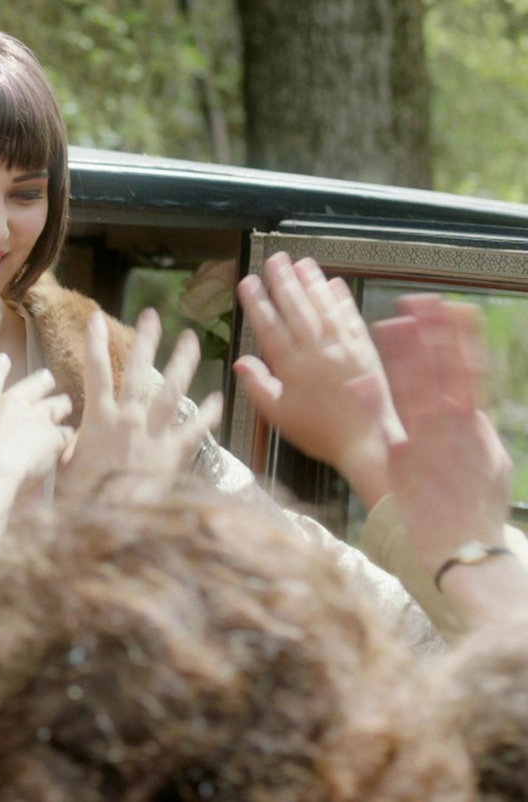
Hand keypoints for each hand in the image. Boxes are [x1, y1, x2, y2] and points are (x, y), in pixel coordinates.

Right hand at [0, 353, 72, 494]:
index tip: (4, 358)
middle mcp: (11, 404)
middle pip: (32, 385)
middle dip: (41, 380)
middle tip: (47, 377)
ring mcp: (35, 418)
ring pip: (55, 405)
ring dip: (60, 404)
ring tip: (65, 404)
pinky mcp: (52, 436)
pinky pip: (64, 433)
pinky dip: (65, 435)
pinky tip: (68, 438)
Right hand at [57, 308, 221, 501]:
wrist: (113, 523)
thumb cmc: (82, 496)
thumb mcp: (65, 466)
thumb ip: (69, 444)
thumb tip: (67, 434)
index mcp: (98, 419)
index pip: (95, 372)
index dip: (95, 342)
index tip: (96, 318)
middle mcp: (128, 420)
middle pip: (137, 372)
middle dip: (145, 341)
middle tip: (153, 316)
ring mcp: (153, 435)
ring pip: (171, 391)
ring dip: (181, 363)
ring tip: (190, 340)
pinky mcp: (173, 454)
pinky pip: (194, 430)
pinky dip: (207, 414)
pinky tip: (218, 398)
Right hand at [234, 252, 395, 504]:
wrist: (366, 441)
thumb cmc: (319, 432)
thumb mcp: (278, 416)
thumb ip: (258, 386)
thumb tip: (241, 361)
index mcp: (292, 366)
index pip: (270, 326)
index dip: (257, 302)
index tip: (248, 282)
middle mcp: (317, 351)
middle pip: (297, 309)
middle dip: (284, 282)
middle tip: (275, 259)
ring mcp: (343, 347)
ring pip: (324, 307)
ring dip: (312, 283)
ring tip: (301, 262)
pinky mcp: (366, 350)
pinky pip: (351, 318)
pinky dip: (342, 299)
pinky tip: (334, 284)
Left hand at [371, 296, 510, 569]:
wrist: (468, 553)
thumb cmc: (476, 511)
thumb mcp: (489, 464)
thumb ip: (477, 433)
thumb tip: (473, 408)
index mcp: (475, 425)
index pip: (467, 370)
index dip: (458, 338)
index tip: (449, 307)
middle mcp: (455, 429)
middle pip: (444, 371)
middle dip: (434, 334)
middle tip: (421, 298)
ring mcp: (431, 444)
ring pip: (416, 390)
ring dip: (404, 357)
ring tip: (391, 323)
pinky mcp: (406, 464)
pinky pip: (385, 426)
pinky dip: (374, 404)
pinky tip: (361, 380)